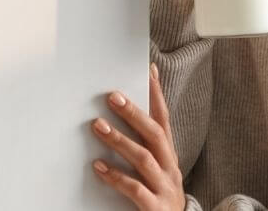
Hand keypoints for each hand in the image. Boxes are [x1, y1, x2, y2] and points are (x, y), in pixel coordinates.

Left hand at [90, 63, 185, 209]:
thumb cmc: (158, 196)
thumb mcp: (156, 169)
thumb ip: (143, 147)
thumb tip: (116, 119)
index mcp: (169, 155)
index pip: (164, 119)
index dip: (157, 95)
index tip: (149, 71)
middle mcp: (170, 168)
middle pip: (155, 134)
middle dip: (134, 113)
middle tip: (113, 96)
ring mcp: (165, 187)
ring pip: (144, 158)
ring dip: (120, 140)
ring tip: (98, 126)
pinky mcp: (155, 207)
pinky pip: (135, 190)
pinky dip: (116, 177)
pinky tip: (99, 167)